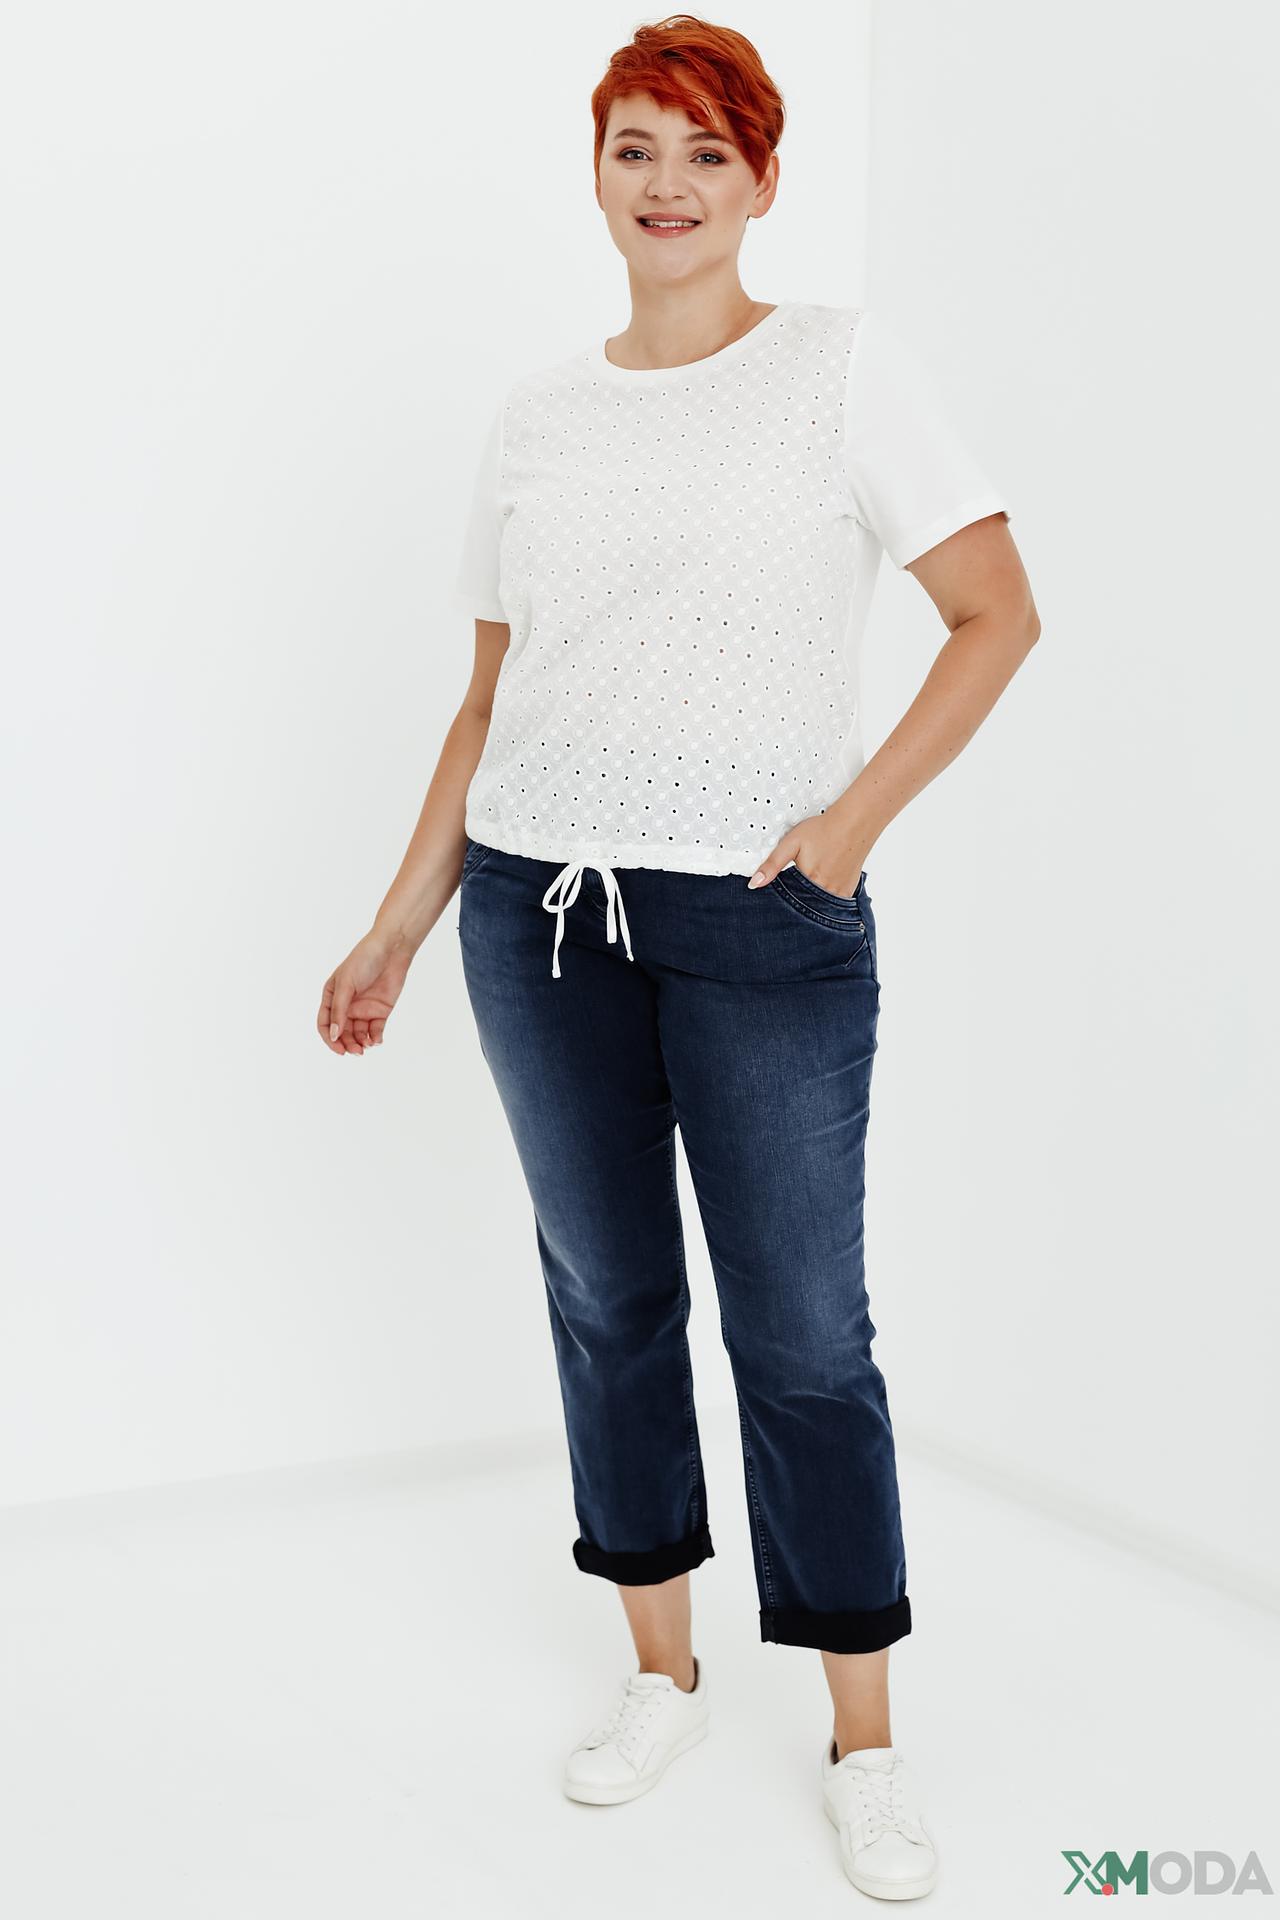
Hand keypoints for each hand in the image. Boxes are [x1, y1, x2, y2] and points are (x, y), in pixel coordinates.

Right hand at [317, 929, 412, 1054]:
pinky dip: (375, 1038)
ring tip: (367, 1046)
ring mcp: (363, 1009)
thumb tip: (334, 1035)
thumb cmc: (363, 960)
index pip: (325, 1024)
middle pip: (342, 1033)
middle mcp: (346, 1006)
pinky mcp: (380, 1011)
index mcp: (332, 997)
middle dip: (347, 1044)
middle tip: (356, 1051)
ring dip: (361, 1043)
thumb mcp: (346, 984)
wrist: (390, 950)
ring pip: (358, 1034)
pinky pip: (375, 1030)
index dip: (330, 1039)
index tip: (339, 1049)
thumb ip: (340, 1010)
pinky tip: (377, 1040)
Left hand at [745, 813, 868, 897]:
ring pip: (820, 905)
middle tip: (802, 876)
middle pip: (805, 904)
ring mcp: (840, 893)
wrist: (854, 823)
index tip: (784, 888)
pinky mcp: (850, 890)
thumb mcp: (791, 843)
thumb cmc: (821, 830)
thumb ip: (772, 865)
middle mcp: (825, 892)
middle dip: (799, 899)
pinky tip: (826, 880)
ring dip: (813, 899)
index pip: (790, 901)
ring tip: (814, 878)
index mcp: (809, 882)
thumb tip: (754, 884)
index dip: (784, 897)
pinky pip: (835, 901)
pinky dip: (827, 896)